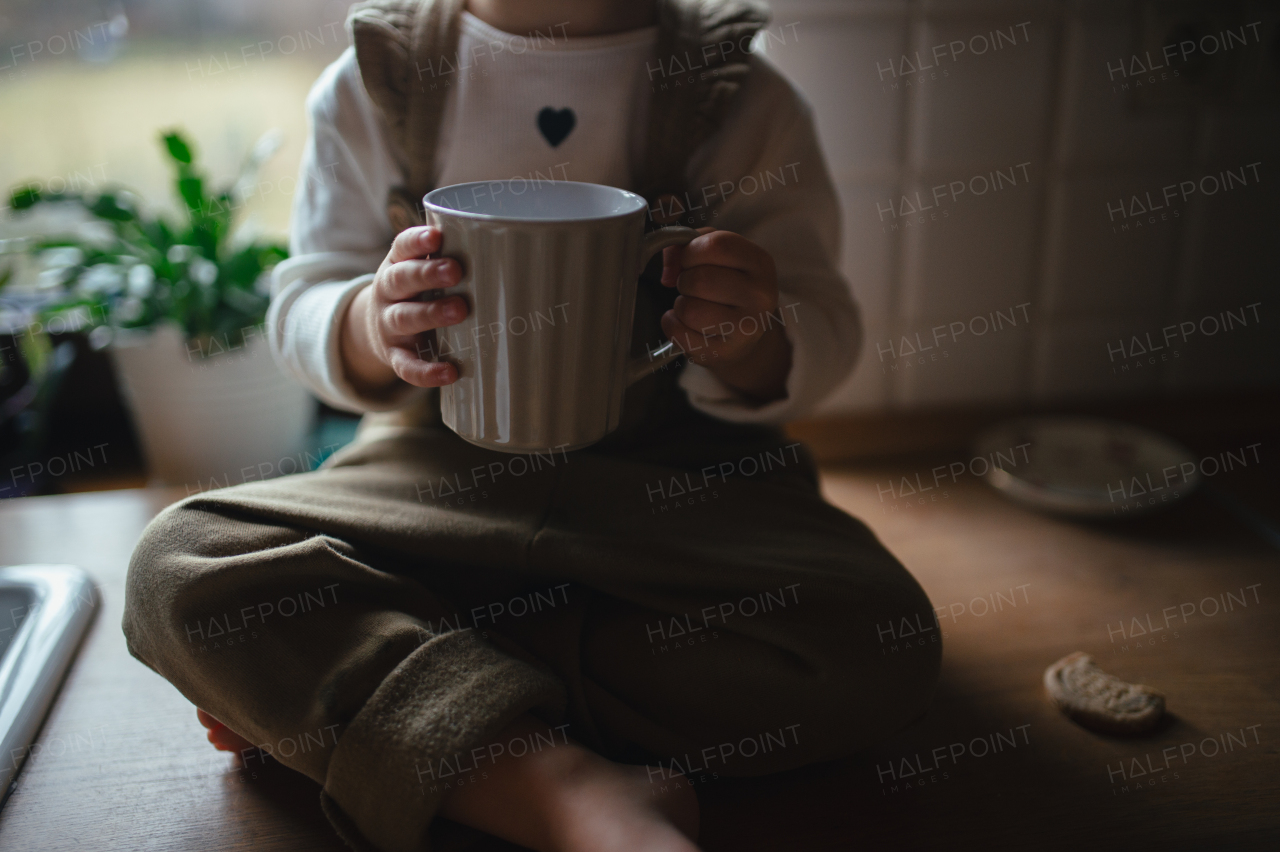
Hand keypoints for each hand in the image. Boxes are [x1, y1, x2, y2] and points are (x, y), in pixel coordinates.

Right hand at [340, 226, 467, 394]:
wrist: (378, 329)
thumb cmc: (418, 293)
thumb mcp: (424, 272)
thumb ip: (453, 262)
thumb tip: (514, 258)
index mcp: (397, 265)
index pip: (402, 247)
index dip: (417, 242)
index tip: (437, 237)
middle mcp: (388, 292)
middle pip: (401, 280)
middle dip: (427, 274)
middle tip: (455, 271)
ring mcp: (388, 325)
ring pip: (404, 318)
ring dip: (430, 314)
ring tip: (459, 311)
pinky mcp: (394, 356)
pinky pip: (406, 366)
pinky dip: (426, 372)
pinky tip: (449, 372)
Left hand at [660, 228, 792, 402]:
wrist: (744, 332)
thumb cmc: (726, 286)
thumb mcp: (716, 256)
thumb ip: (686, 245)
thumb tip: (669, 271)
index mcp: (760, 263)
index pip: (716, 245)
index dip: (691, 252)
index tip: (689, 261)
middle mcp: (760, 295)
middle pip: (700, 280)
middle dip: (684, 281)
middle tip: (692, 288)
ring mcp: (746, 327)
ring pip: (689, 310)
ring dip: (680, 306)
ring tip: (693, 306)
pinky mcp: (726, 352)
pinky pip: (680, 334)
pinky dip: (672, 326)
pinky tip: (685, 324)